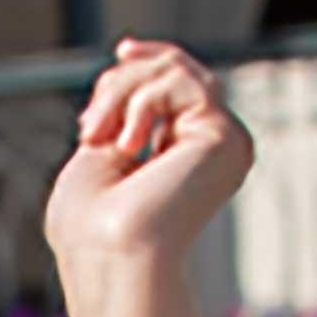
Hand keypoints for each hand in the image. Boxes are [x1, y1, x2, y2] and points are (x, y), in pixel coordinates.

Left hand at [45, 38, 252, 316]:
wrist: (107, 255)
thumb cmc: (90, 226)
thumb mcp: (99, 152)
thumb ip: (123, 110)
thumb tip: (130, 61)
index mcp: (185, 158)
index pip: (175, 85)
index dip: (143, 66)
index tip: (115, 64)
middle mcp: (212, 150)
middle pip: (174, 68)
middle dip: (121, 83)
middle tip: (89, 129)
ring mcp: (225, 144)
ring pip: (177, 68)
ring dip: (124, 91)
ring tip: (98, 135)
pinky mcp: (227, 139)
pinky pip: (182, 80)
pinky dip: (141, 99)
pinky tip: (128, 144)